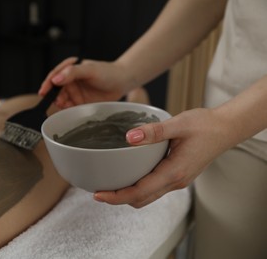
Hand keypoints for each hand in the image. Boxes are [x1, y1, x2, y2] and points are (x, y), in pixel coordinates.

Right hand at [39, 57, 135, 108]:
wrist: (123, 82)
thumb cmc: (107, 72)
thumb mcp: (89, 69)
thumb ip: (72, 73)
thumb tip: (56, 79)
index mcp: (70, 69)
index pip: (54, 76)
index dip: (47, 84)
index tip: (43, 92)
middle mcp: (70, 80)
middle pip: (56, 90)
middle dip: (54, 97)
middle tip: (58, 102)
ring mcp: (75, 92)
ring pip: (62, 100)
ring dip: (61, 104)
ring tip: (64, 105)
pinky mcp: (80, 102)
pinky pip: (70, 107)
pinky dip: (68, 110)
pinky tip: (70, 110)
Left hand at [94, 108, 235, 207]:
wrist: (225, 129)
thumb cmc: (204, 125)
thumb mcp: (178, 124)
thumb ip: (154, 131)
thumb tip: (130, 137)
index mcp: (174, 171)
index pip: (140, 192)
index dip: (117, 196)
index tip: (98, 195)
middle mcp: (175, 181)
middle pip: (141, 199)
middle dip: (118, 199)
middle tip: (98, 192)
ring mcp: (177, 181)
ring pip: (148, 196)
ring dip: (128, 195)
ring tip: (109, 185)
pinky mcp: (177, 176)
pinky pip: (154, 189)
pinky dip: (138, 189)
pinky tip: (129, 176)